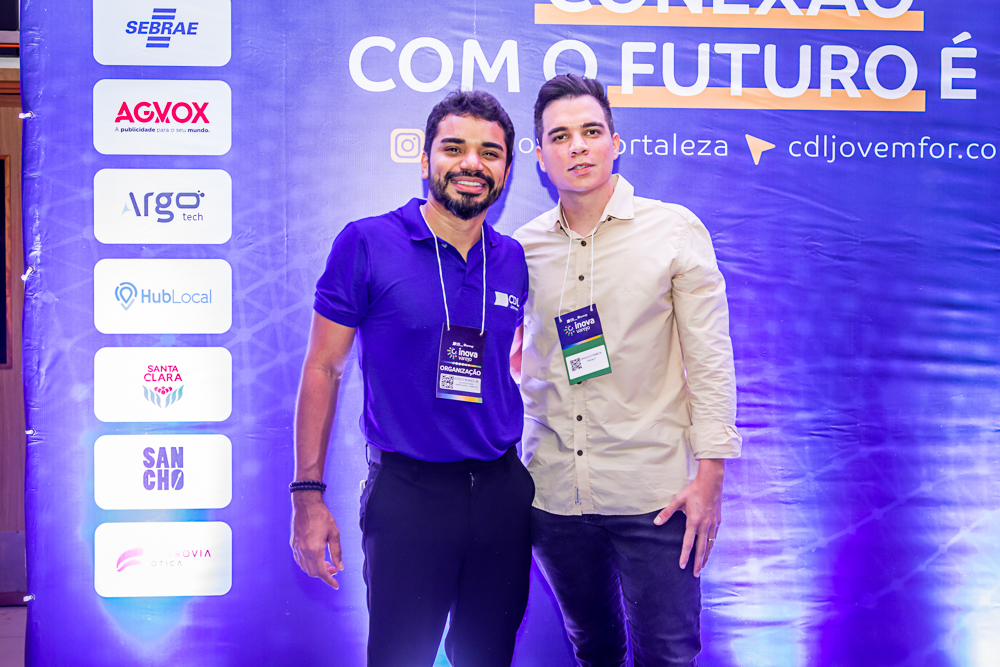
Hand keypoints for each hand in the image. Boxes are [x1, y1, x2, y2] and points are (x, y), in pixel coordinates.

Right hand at [290, 491, 343, 588]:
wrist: (306, 503)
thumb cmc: (322, 516)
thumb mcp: (334, 533)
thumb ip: (336, 552)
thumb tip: (340, 567)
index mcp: (315, 549)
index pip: (322, 572)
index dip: (329, 581)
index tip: (336, 586)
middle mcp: (303, 551)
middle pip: (313, 572)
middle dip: (324, 574)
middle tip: (334, 569)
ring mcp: (296, 548)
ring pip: (305, 568)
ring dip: (316, 570)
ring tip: (327, 563)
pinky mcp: (293, 544)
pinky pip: (299, 561)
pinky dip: (307, 564)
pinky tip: (315, 558)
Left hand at [654, 459, 724, 577]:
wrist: (711, 482)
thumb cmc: (693, 490)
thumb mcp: (678, 500)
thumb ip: (667, 512)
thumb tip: (656, 522)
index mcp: (694, 521)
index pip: (688, 543)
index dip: (685, 555)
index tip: (682, 566)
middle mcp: (705, 525)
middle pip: (701, 549)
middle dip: (698, 563)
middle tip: (696, 574)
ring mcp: (713, 524)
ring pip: (710, 545)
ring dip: (706, 557)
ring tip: (703, 566)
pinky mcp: (718, 521)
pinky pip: (714, 537)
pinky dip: (711, 546)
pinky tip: (709, 550)